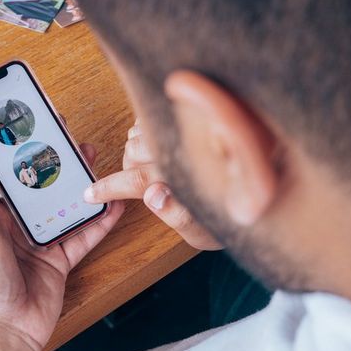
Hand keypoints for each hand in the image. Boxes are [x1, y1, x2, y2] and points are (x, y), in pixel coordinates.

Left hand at [0, 145, 124, 350]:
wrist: (0, 333)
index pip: (2, 175)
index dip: (16, 151)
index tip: (29, 128)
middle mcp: (11, 226)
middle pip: (37, 187)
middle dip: (53, 163)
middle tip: (68, 138)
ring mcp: (37, 243)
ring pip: (62, 207)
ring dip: (77, 185)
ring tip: (92, 160)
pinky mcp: (58, 261)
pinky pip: (81, 236)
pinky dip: (98, 221)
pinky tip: (112, 203)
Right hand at [84, 120, 221, 249]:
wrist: (259, 188)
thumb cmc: (232, 215)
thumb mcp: (204, 231)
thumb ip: (176, 215)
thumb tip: (151, 196)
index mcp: (181, 177)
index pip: (133, 180)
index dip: (108, 188)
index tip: (91, 194)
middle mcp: (181, 148)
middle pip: (132, 152)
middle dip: (128, 168)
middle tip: (136, 181)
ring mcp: (183, 130)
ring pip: (138, 134)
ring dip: (138, 149)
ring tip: (151, 164)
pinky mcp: (188, 119)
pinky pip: (151, 120)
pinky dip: (147, 131)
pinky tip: (160, 145)